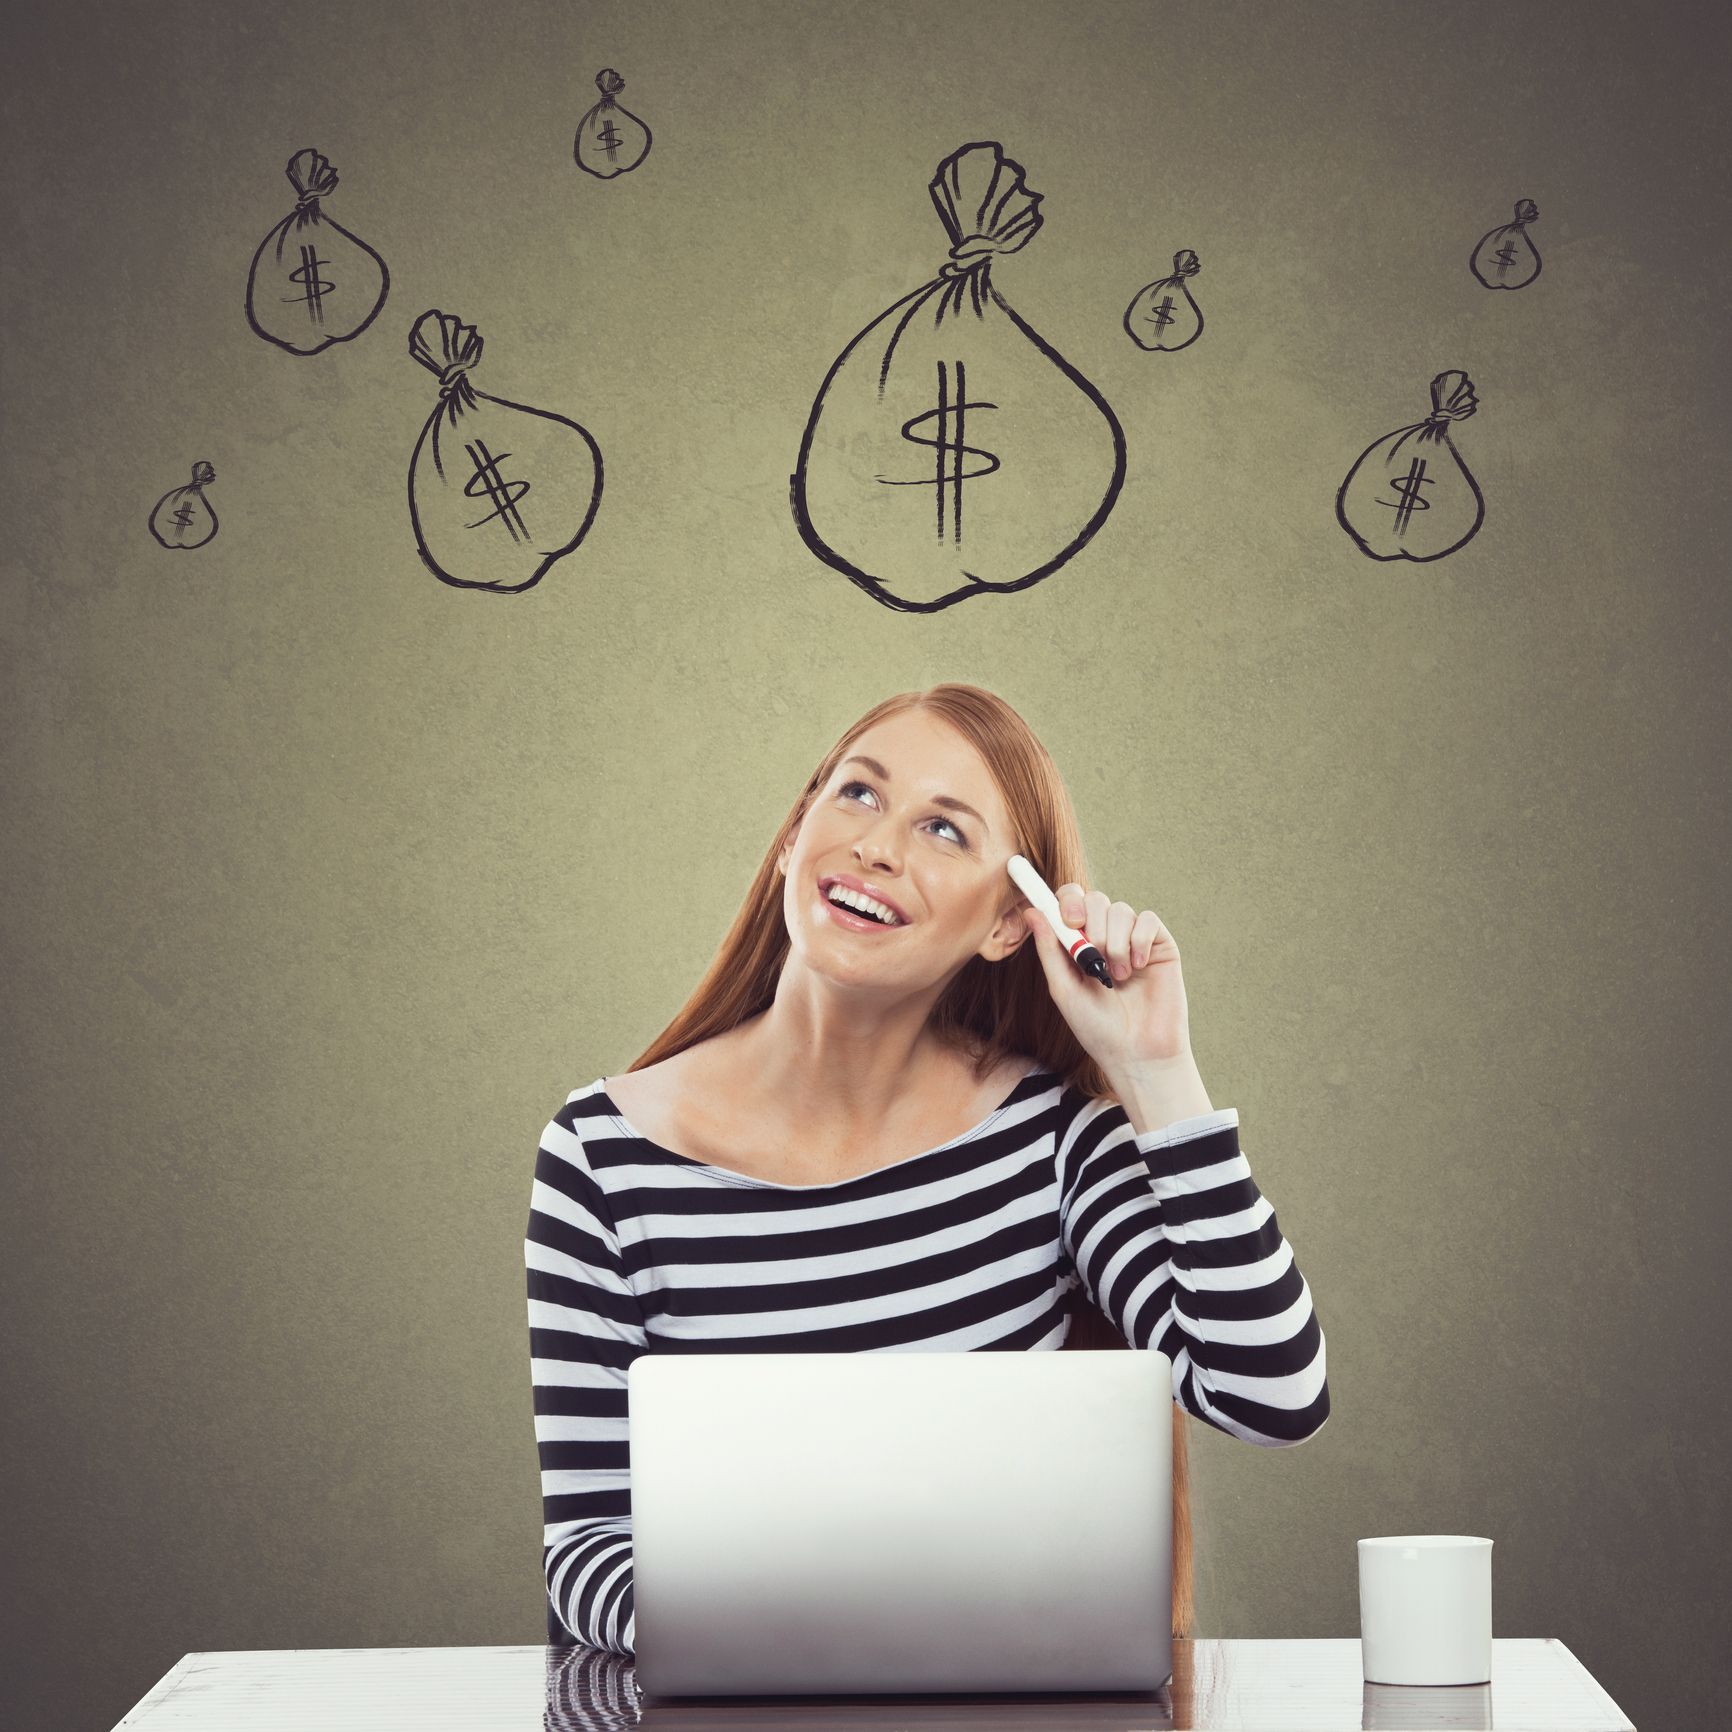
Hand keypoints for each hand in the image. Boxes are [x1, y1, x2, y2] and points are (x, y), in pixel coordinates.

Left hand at [1018, 883, 1192, 1078]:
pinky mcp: (1160, 946)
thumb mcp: (1063, 989)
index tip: (1070, 921)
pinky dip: (1139, 941)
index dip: (1067, 900)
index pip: (1070, 902)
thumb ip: (1049, 949)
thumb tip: (1032, 911)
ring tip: (1117, 976)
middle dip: (1091, 923)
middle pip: (1095, 899)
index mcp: (1078, 944)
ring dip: (1115, 942)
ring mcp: (1133, 940)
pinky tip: (1138, 967)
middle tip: (1093, 954)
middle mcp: (1106, 937)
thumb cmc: (1096, 1028)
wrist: (1137, 1053)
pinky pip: (1148, 920)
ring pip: (1121, 910)